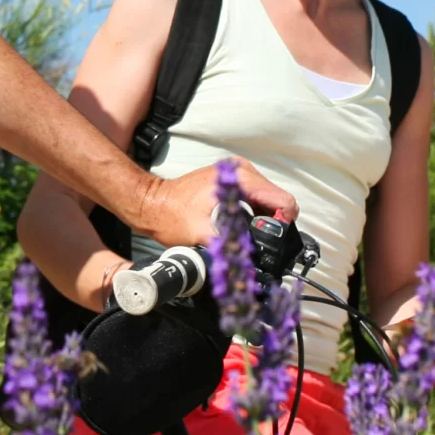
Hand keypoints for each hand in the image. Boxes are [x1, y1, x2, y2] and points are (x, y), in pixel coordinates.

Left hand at [142, 157, 295, 247]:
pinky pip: (255, 195)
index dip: (283, 223)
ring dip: (264, 218)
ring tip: (251, 235)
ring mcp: (237, 172)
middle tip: (260, 243)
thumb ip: (231, 247)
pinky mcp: (232, 179)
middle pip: (276, 198)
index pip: (281, 199)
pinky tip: (244, 225)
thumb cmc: (170, 217)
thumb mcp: (203, 236)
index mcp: (239, 180)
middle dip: (273, 222)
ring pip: (267, 198)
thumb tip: (251, 264)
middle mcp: (241, 170)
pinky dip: (255, 211)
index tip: (274, 241)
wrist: (151, 204)